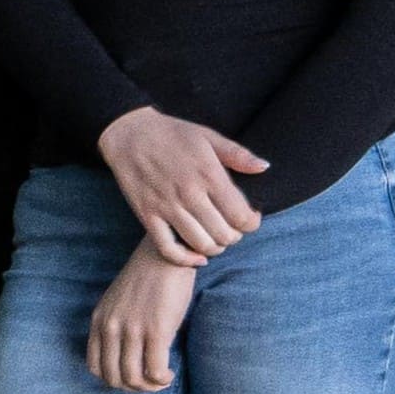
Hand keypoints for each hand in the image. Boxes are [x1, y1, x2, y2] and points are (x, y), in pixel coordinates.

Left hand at [87, 248, 198, 392]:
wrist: (167, 253)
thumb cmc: (148, 277)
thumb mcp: (119, 301)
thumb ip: (117, 325)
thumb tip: (129, 356)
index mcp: (100, 320)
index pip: (95, 366)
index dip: (114, 379)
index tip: (132, 376)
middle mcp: (111, 327)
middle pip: (113, 378)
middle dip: (133, 388)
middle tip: (150, 383)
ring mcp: (132, 330)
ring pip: (133, 379)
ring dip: (149, 387)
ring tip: (162, 379)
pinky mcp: (156, 330)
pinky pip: (154, 371)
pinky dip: (161, 379)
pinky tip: (169, 373)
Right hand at [98, 108, 270, 262]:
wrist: (130, 133)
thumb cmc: (172, 134)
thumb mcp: (208, 136)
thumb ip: (238, 154)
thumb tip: (264, 168)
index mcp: (208, 174)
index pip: (241, 216)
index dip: (252, 223)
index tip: (250, 218)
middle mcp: (189, 194)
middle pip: (223, 234)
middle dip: (234, 236)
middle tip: (233, 229)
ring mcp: (166, 207)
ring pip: (200, 244)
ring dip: (215, 248)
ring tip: (216, 239)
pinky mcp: (147, 215)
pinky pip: (168, 249)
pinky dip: (186, 259)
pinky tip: (197, 257)